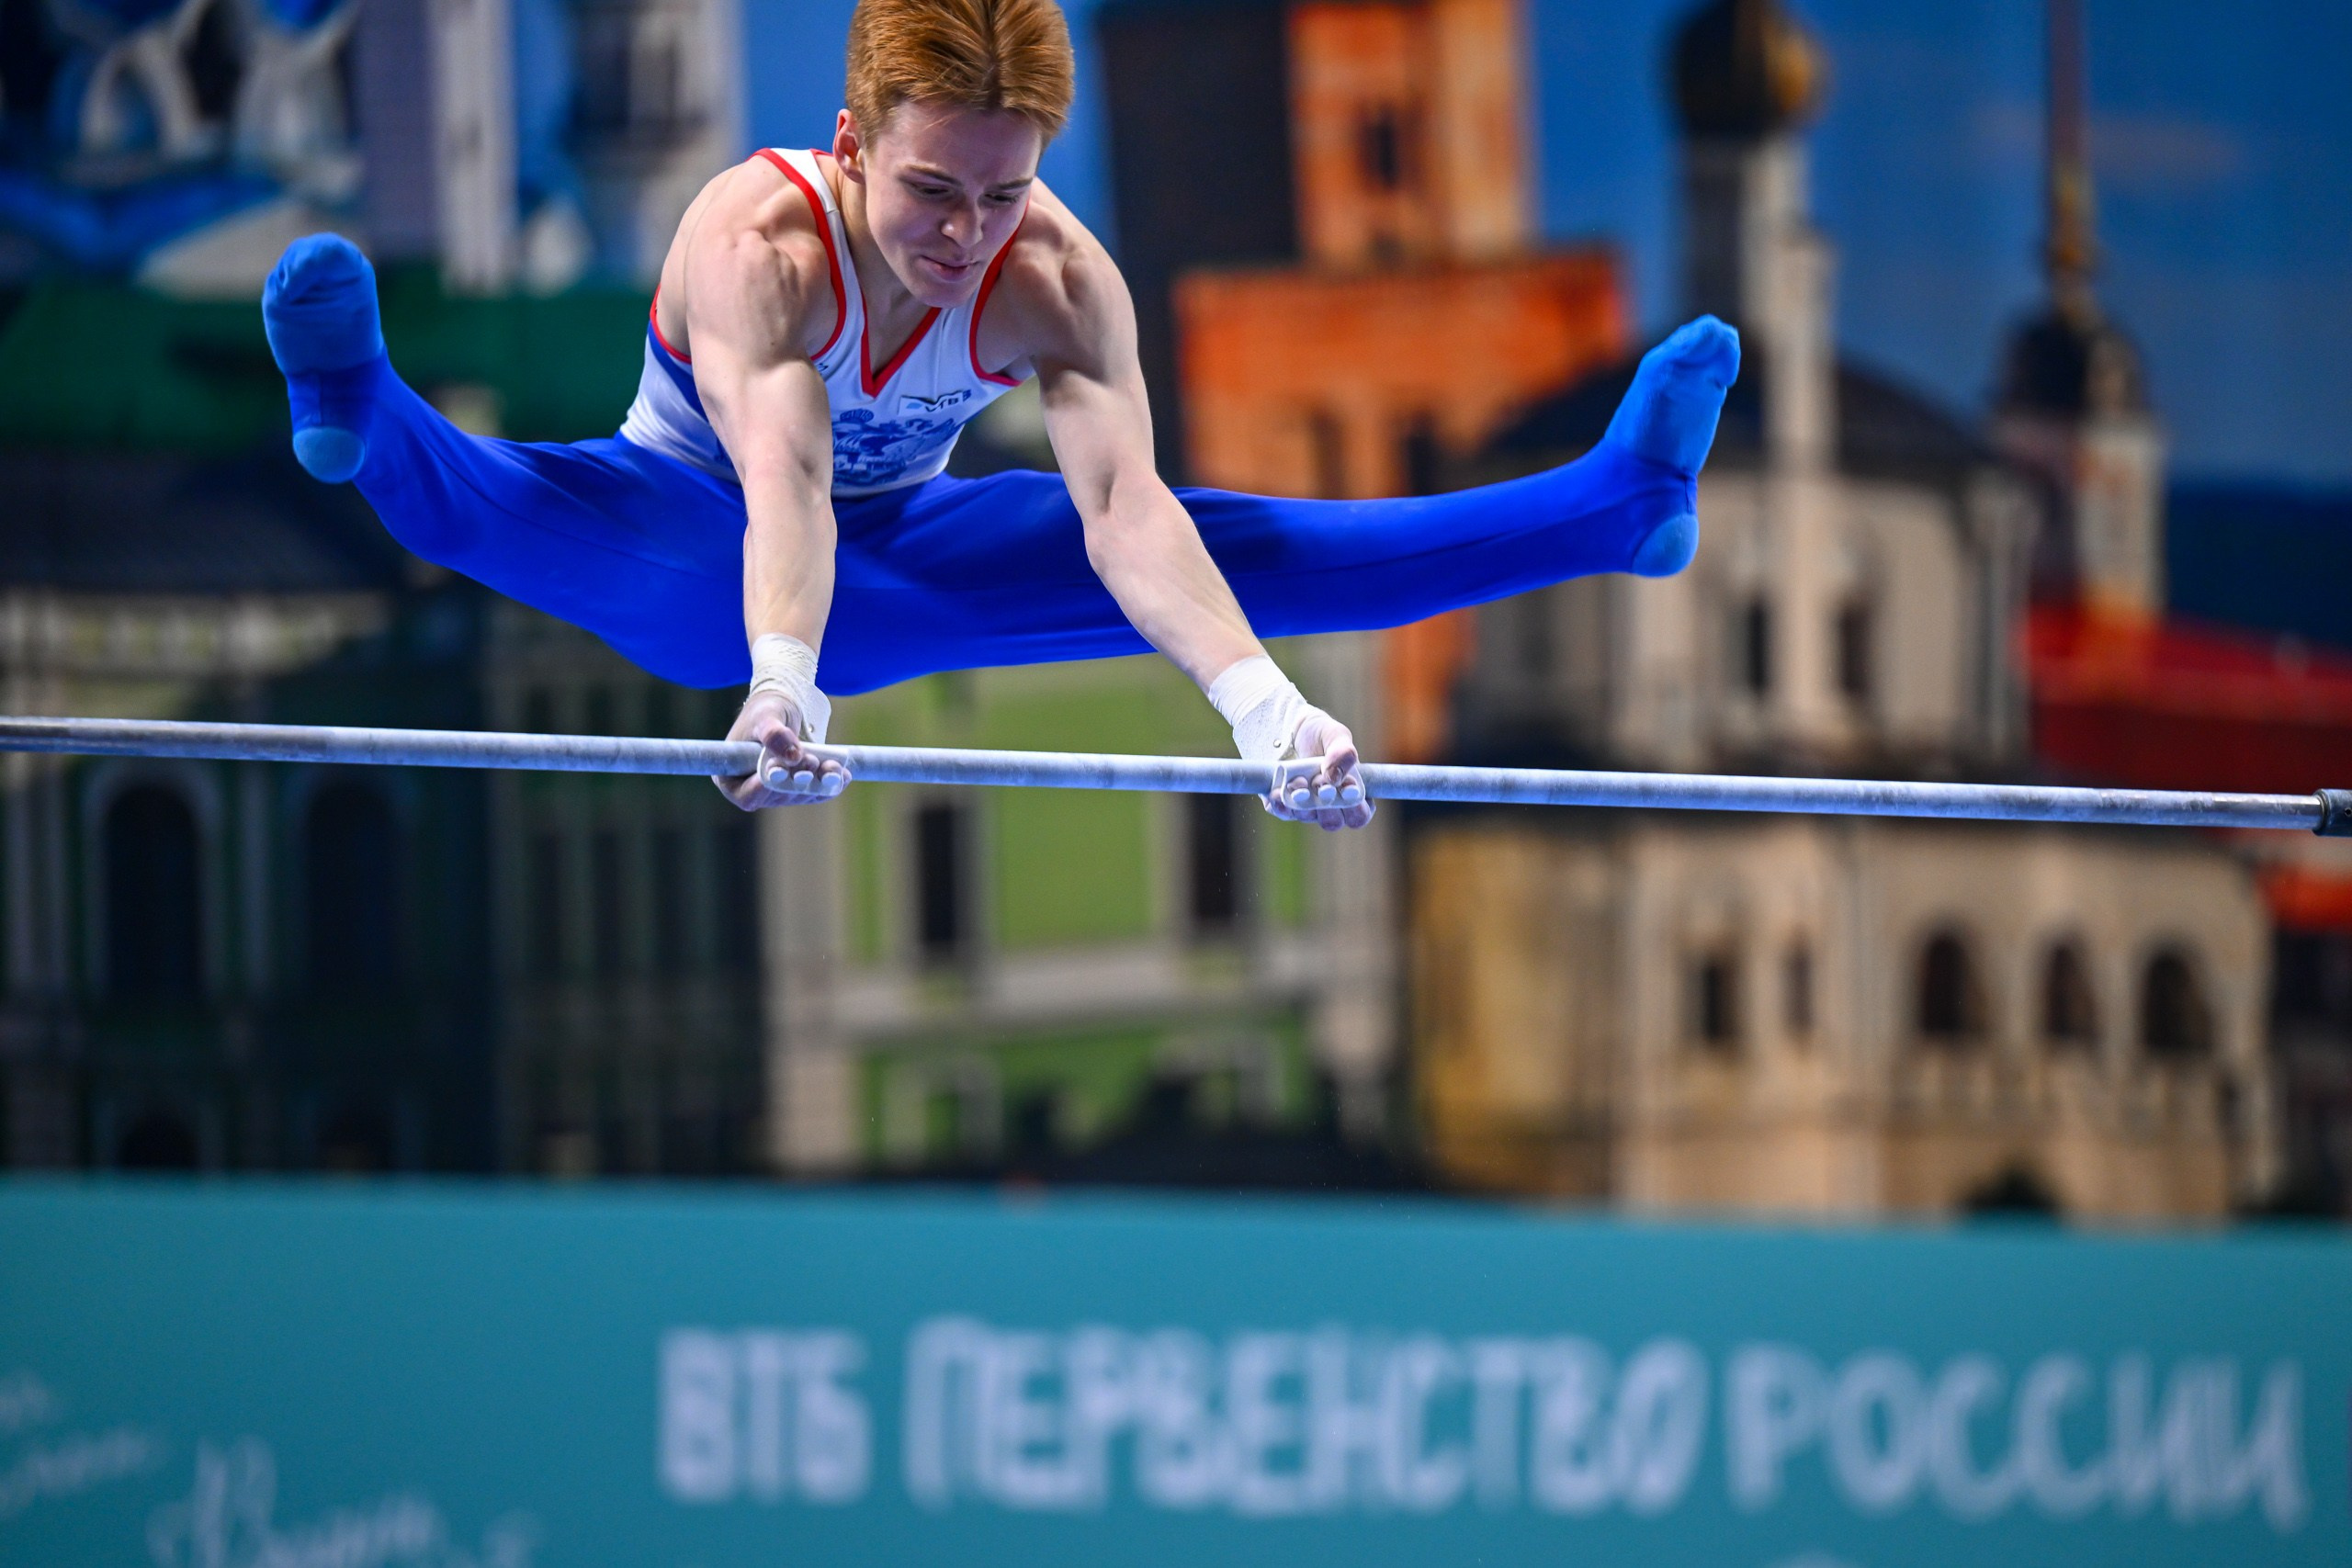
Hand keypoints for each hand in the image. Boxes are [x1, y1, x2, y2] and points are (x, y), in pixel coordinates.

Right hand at [712, 690, 850, 809]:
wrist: (785, 710)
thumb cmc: (766, 711)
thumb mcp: (766, 716)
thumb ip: (773, 734)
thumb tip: (793, 756)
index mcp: (732, 777)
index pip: (745, 795)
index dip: (761, 790)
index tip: (777, 774)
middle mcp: (754, 789)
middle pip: (778, 796)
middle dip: (798, 781)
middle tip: (811, 760)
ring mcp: (779, 792)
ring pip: (801, 795)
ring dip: (820, 782)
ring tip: (833, 766)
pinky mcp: (800, 789)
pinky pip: (817, 792)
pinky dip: (831, 783)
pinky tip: (844, 774)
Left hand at [1263, 711, 1374, 830]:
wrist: (1290, 729)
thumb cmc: (1320, 735)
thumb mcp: (1336, 736)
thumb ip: (1343, 753)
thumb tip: (1334, 778)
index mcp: (1350, 792)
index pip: (1359, 815)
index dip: (1356, 809)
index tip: (1348, 791)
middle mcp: (1330, 805)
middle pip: (1332, 821)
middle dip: (1327, 806)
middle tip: (1321, 786)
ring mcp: (1307, 807)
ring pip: (1307, 817)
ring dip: (1303, 802)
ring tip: (1298, 781)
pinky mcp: (1285, 804)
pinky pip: (1283, 812)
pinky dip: (1280, 804)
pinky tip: (1278, 793)